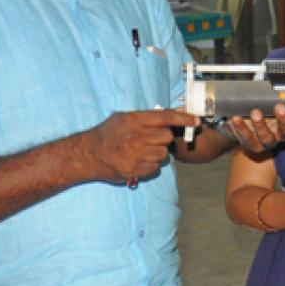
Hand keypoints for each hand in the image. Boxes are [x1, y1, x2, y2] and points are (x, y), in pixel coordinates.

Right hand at [83, 109, 198, 182]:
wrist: (88, 154)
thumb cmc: (108, 134)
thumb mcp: (124, 118)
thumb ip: (147, 118)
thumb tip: (173, 115)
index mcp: (134, 120)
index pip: (165, 117)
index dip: (183, 118)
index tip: (196, 120)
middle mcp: (136, 136)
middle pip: (167, 137)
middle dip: (163, 139)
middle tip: (150, 140)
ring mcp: (136, 154)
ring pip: (163, 154)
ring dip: (157, 153)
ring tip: (141, 151)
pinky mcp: (136, 169)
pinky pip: (155, 167)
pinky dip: (150, 165)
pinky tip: (138, 161)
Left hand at [234, 104, 284, 154]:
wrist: (244, 127)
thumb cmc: (263, 110)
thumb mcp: (273, 100)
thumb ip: (284, 90)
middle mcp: (280, 134)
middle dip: (284, 120)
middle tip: (280, 107)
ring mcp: (266, 141)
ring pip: (267, 138)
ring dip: (261, 126)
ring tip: (255, 113)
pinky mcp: (251, 144)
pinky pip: (246, 138)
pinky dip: (241, 128)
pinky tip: (235, 118)